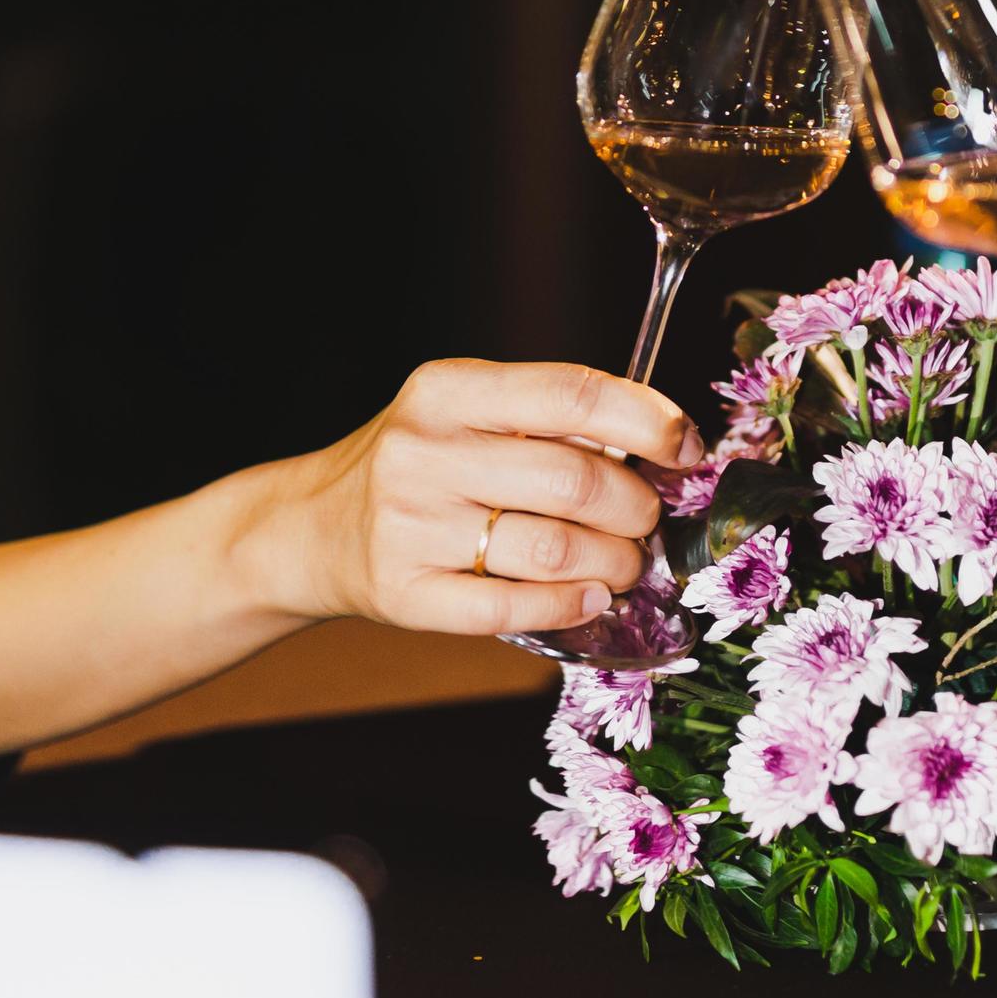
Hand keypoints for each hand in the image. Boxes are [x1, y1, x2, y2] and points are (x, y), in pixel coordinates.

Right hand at [259, 360, 703, 638]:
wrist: (311, 528)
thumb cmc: (417, 467)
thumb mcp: (463, 413)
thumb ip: (547, 421)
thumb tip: (660, 444)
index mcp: (446, 390)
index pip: (569, 393)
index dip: (646, 419)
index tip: (685, 447)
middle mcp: (423, 452)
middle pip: (574, 479)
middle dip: (637, 506)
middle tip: (649, 519)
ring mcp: (410, 527)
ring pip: (554, 548)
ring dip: (615, 561)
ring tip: (626, 562)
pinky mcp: (404, 594)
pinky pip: (511, 607)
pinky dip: (569, 605)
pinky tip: (590, 596)